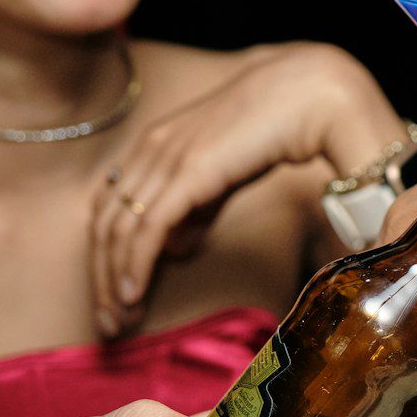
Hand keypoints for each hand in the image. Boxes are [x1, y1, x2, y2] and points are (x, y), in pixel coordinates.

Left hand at [91, 44, 409, 336]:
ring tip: (121, 319)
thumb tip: (174, 246)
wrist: (313, 95)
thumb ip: (198, 207)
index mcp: (159, 144)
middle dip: (102, 277)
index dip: (107, 255)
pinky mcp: (187, 172)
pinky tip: (133, 294)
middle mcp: (152, 149)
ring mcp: (167, 158)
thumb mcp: (228, 173)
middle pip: (105, 223)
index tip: (116, 298)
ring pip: (117, 230)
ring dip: (113, 281)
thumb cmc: (282, 126)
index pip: (113, 206)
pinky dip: (133, 265)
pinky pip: (146, 228)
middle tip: (110, 322)